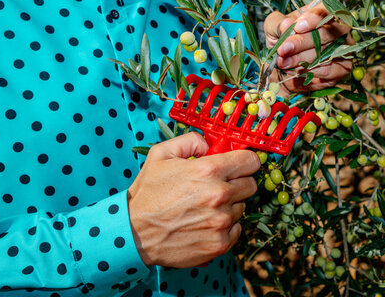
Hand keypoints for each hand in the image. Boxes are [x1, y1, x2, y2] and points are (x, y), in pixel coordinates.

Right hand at [127, 132, 259, 267]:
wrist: (134, 233)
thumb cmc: (148, 194)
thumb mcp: (161, 154)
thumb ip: (190, 140)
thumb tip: (209, 144)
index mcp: (209, 170)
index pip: (250, 161)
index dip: (245, 161)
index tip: (239, 165)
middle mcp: (220, 195)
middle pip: (251, 185)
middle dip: (238, 182)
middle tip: (219, 186)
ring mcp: (221, 221)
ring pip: (242, 207)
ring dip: (230, 205)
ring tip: (206, 207)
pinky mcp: (220, 243)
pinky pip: (237, 229)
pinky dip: (226, 226)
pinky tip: (206, 223)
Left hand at [264, 1, 354, 93]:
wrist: (284, 66)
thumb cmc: (282, 41)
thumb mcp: (273, 28)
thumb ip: (277, 24)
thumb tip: (287, 24)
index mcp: (322, 11)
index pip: (326, 10)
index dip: (313, 18)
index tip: (297, 27)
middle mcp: (338, 27)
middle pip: (327, 32)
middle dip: (302, 42)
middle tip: (283, 50)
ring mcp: (344, 47)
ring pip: (327, 52)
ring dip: (302, 59)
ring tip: (283, 62)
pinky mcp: (343, 67)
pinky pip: (330, 69)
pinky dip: (311, 71)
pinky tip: (296, 71)